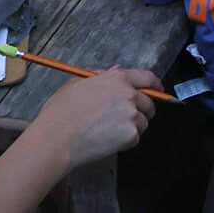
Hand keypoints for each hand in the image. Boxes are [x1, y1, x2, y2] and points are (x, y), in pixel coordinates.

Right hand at [27, 67, 157, 168]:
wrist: (55, 139)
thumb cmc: (61, 112)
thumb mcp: (77, 83)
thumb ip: (100, 77)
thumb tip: (114, 72)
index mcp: (118, 79)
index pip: (148, 78)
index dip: (155, 85)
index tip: (158, 90)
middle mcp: (129, 95)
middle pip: (148, 102)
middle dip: (141, 110)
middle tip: (124, 118)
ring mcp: (131, 115)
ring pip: (143, 122)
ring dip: (132, 126)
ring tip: (109, 130)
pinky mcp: (130, 135)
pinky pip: (135, 138)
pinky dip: (125, 141)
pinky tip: (107, 140)